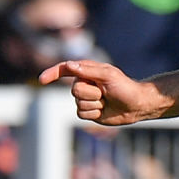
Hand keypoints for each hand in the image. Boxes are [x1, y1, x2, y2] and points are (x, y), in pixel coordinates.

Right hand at [39, 59, 168, 126]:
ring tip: (106, 101)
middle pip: (74, 90)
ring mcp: (85, 98)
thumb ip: (87, 70)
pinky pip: (81, 114)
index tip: (42, 80)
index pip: (64, 70)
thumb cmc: (125, 87)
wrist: (136, 106)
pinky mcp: (88, 112)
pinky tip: (104, 111)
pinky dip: (94, 113)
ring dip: (94, 104)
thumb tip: (68, 65)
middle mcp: (84, 84)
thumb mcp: (108, 75)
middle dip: (90, 93)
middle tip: (105, 93)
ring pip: (78, 103)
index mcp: (87, 71)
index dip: (52, 74)